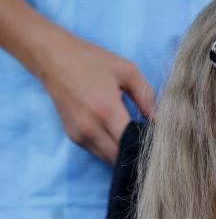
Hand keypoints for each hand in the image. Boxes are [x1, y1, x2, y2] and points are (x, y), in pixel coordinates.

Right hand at [38, 31, 154, 163]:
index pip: (133, 143)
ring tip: (137, 141)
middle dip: (137, 154)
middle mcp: (90, 128)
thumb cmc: (91, 61)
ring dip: (124, 154)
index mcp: (106, 110)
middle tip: (151, 145)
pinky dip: (112, 150)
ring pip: (109, 160)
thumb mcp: (127, 71)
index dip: (148, 146)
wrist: (51, 58)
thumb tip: (160, 121)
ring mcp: (79, 135)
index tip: (161, 142)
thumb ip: (147, 97)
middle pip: (121, 157)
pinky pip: (99, 153)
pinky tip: (121, 137)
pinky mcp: (74, 137)